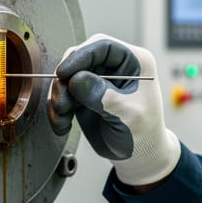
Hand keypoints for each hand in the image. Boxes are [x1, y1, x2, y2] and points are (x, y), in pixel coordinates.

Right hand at [48, 34, 180, 185]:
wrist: (139, 156)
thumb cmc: (143, 133)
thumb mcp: (128, 114)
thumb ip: (103, 95)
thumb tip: (76, 80)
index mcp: (134, 62)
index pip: (102, 46)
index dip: (80, 56)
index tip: (64, 73)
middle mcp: (114, 67)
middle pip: (79, 59)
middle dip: (65, 80)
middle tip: (62, 102)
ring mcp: (98, 80)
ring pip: (67, 76)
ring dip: (59, 97)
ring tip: (62, 117)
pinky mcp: (85, 95)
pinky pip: (63, 94)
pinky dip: (58, 109)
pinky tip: (62, 124)